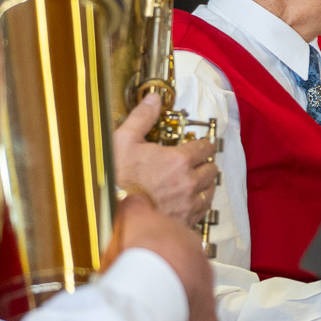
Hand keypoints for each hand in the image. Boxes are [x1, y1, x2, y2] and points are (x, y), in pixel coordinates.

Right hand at [107, 193, 223, 320]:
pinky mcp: (195, 318)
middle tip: (193, 311)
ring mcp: (200, 295)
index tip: (174, 271)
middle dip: (194, 299)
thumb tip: (132, 197)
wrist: (156, 269)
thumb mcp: (135, 215)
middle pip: (199, 285)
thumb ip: (135, 207)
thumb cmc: (144, 244)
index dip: (179, 264)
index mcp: (187, 246)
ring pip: (204, 312)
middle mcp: (200, 272)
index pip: (186, 254)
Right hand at [113, 93, 218, 226]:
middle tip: (197, 163)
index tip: (200, 145)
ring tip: (195, 181)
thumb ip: (142, 118)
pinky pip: (202, 210)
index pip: (206, 148)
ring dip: (205, 184)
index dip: (204, 145)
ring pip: (210, 190)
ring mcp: (188, 204)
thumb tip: (153, 99)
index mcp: (179, 160)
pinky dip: (199, 204)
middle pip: (212, 169)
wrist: (108, 216)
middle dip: (206, 164)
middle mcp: (189, 182)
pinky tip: (189, 201)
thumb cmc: (115, 178)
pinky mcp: (184, 221)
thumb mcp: (124, 141)